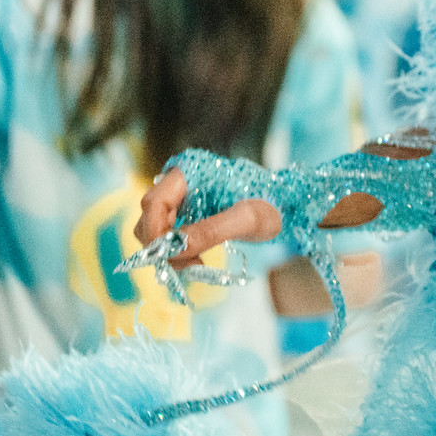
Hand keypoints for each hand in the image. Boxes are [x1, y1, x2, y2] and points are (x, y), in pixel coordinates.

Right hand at [136, 166, 281, 270]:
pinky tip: (196, 259)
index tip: (172, 257)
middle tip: (190, 265)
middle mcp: (179, 180)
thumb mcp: (246, 219)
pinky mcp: (185, 211)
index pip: (154, 202)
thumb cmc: (271, 204)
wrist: (285, 206)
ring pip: (155, 228)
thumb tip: (173, 249)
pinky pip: (167, 233)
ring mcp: (180, 196)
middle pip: (150, 216)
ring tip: (198, 263)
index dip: (155, 232)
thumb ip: (210, 231)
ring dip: (169, 251)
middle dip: (163, 245)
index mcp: (191, 170)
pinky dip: (176, 250)